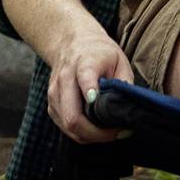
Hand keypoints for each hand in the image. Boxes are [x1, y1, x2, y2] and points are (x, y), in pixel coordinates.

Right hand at [39, 15, 132, 144]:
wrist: (70, 43)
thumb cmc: (99, 53)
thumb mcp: (118, 60)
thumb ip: (122, 83)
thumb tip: (127, 109)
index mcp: (84, 63)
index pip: (84, 78)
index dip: (90, 93)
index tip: (98, 103)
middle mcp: (65, 79)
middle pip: (73, 116)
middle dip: (97, 133)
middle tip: (118, 132)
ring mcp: (55, 94)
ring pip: (69, 126)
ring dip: (91, 136)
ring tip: (110, 132)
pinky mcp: (52, 105)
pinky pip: (66, 127)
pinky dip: (82, 133)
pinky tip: (97, 129)